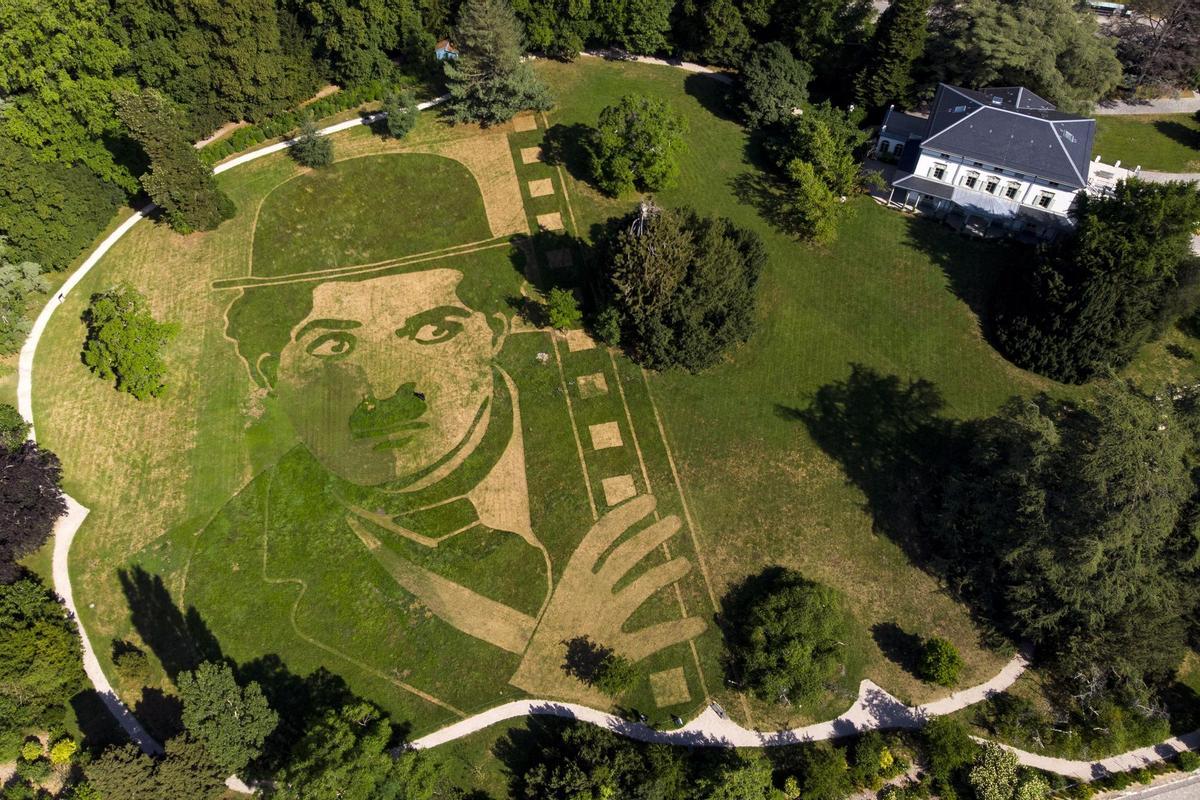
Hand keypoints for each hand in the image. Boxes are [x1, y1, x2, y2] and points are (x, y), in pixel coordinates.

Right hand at [509, 494, 705, 696]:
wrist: (538, 690)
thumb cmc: (548, 649)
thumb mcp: (559, 610)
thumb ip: (578, 587)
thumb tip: (592, 563)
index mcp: (570, 581)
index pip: (600, 537)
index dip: (625, 516)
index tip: (649, 501)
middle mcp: (588, 595)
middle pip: (626, 555)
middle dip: (652, 535)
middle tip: (675, 521)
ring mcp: (605, 622)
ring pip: (642, 587)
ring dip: (666, 572)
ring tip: (686, 563)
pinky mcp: (619, 651)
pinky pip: (655, 636)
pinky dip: (678, 629)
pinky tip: (698, 624)